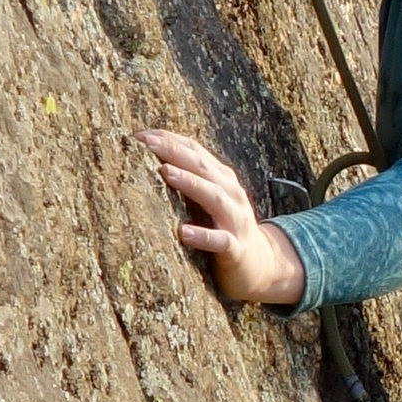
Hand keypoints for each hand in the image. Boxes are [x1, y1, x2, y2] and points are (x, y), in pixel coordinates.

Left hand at [145, 128, 304, 307]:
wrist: (261, 265)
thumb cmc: (223, 228)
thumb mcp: (209, 200)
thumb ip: (187, 181)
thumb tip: (149, 162)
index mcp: (222, 179)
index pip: (195, 151)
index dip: (169, 140)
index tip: (140, 135)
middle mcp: (231, 194)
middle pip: (202, 167)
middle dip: (174, 152)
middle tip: (147, 143)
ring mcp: (235, 221)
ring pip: (214, 197)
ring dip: (190, 183)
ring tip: (165, 172)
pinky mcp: (236, 249)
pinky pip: (220, 241)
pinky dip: (203, 236)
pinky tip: (184, 233)